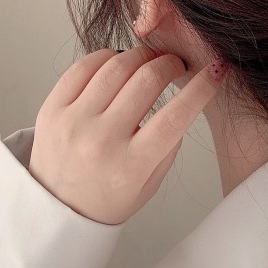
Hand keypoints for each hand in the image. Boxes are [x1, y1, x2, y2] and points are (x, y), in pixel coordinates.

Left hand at [27, 46, 227, 224]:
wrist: (56, 211)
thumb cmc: (107, 198)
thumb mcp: (151, 183)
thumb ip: (169, 143)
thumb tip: (185, 96)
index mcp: (131, 165)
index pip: (176, 116)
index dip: (202, 88)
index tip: (215, 71)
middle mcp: (100, 141)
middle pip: (147, 80)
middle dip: (170, 63)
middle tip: (176, 65)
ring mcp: (73, 122)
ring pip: (117, 65)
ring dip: (142, 56)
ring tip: (149, 61)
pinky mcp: (52, 109)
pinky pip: (83, 67)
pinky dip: (108, 57)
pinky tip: (118, 63)